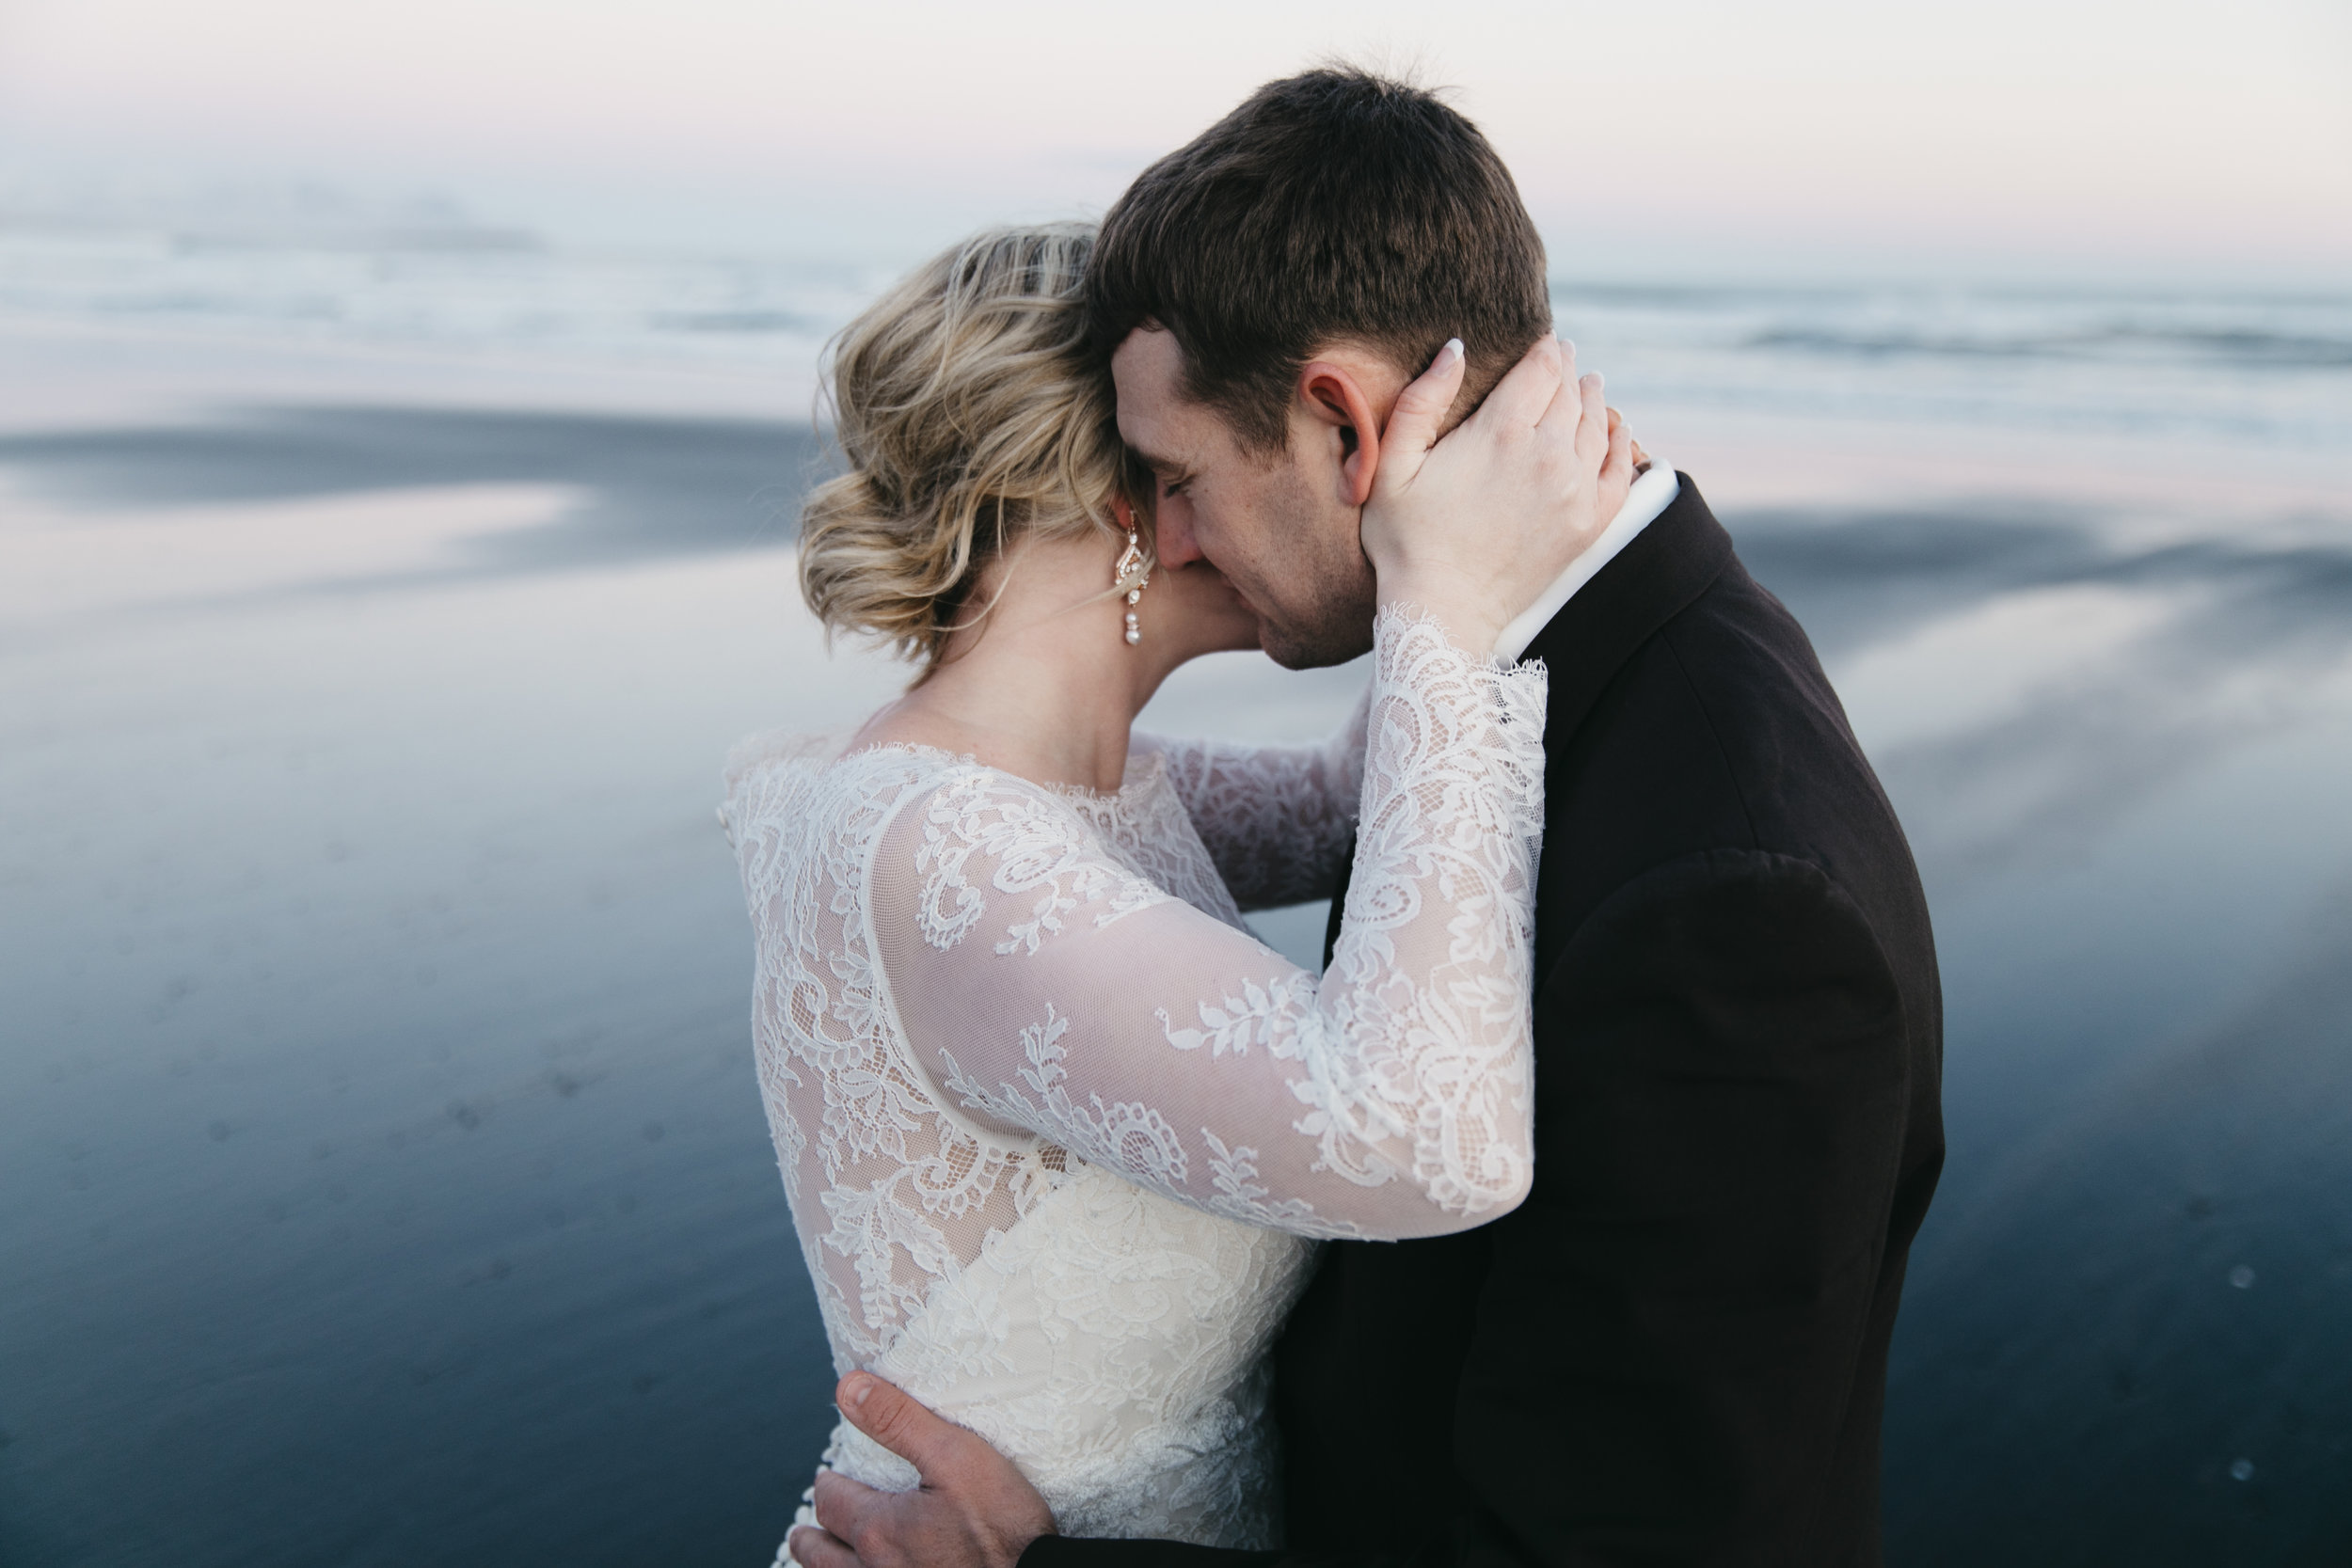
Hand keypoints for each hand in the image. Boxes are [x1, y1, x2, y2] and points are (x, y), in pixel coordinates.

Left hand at [787, 1372, 1054, 1567]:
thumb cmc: (1005, 1529)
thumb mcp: (957, 1457)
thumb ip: (899, 1421)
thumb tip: (849, 1389)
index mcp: (878, 1529)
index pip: (832, 1502)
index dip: (828, 1486)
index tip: (830, 1477)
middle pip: (820, 1556)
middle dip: (811, 1537)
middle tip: (807, 1530)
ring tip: (826, 1559)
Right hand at [1361, 335, 1635, 651]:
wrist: (1443, 612)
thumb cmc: (1407, 540)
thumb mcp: (1392, 464)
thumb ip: (1422, 399)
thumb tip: (1456, 348)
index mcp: (1502, 431)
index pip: (1541, 367)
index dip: (1545, 347)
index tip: (1545, 339)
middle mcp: (1549, 454)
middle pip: (1571, 391)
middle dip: (1567, 369)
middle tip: (1563, 357)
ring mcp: (1575, 490)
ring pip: (1597, 424)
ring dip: (1593, 398)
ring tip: (1588, 384)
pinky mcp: (1588, 523)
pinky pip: (1619, 469)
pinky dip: (1621, 442)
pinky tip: (1616, 429)